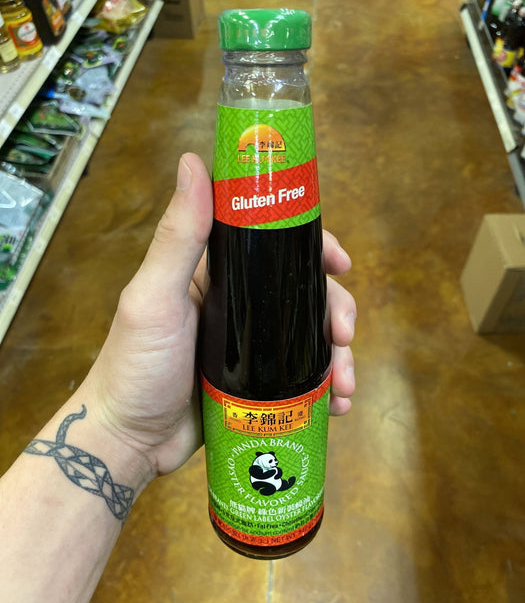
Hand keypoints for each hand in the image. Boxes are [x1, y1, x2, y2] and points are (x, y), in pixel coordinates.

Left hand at [84, 153, 355, 479]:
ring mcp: (250, 347)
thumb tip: (193, 160)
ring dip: (337, 355)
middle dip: (334, 309)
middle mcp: (237, 305)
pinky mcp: (258, 385)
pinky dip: (325, 388)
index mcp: (215, 274)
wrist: (129, 442)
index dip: (312, 247)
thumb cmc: (136, 365)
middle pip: (302, 293)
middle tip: (344, 335)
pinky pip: (302, 378)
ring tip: (345, 385)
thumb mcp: (154, 297)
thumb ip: (179, 236)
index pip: (272, 245)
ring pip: (308, 337)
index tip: (340, 261)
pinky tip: (337, 403)